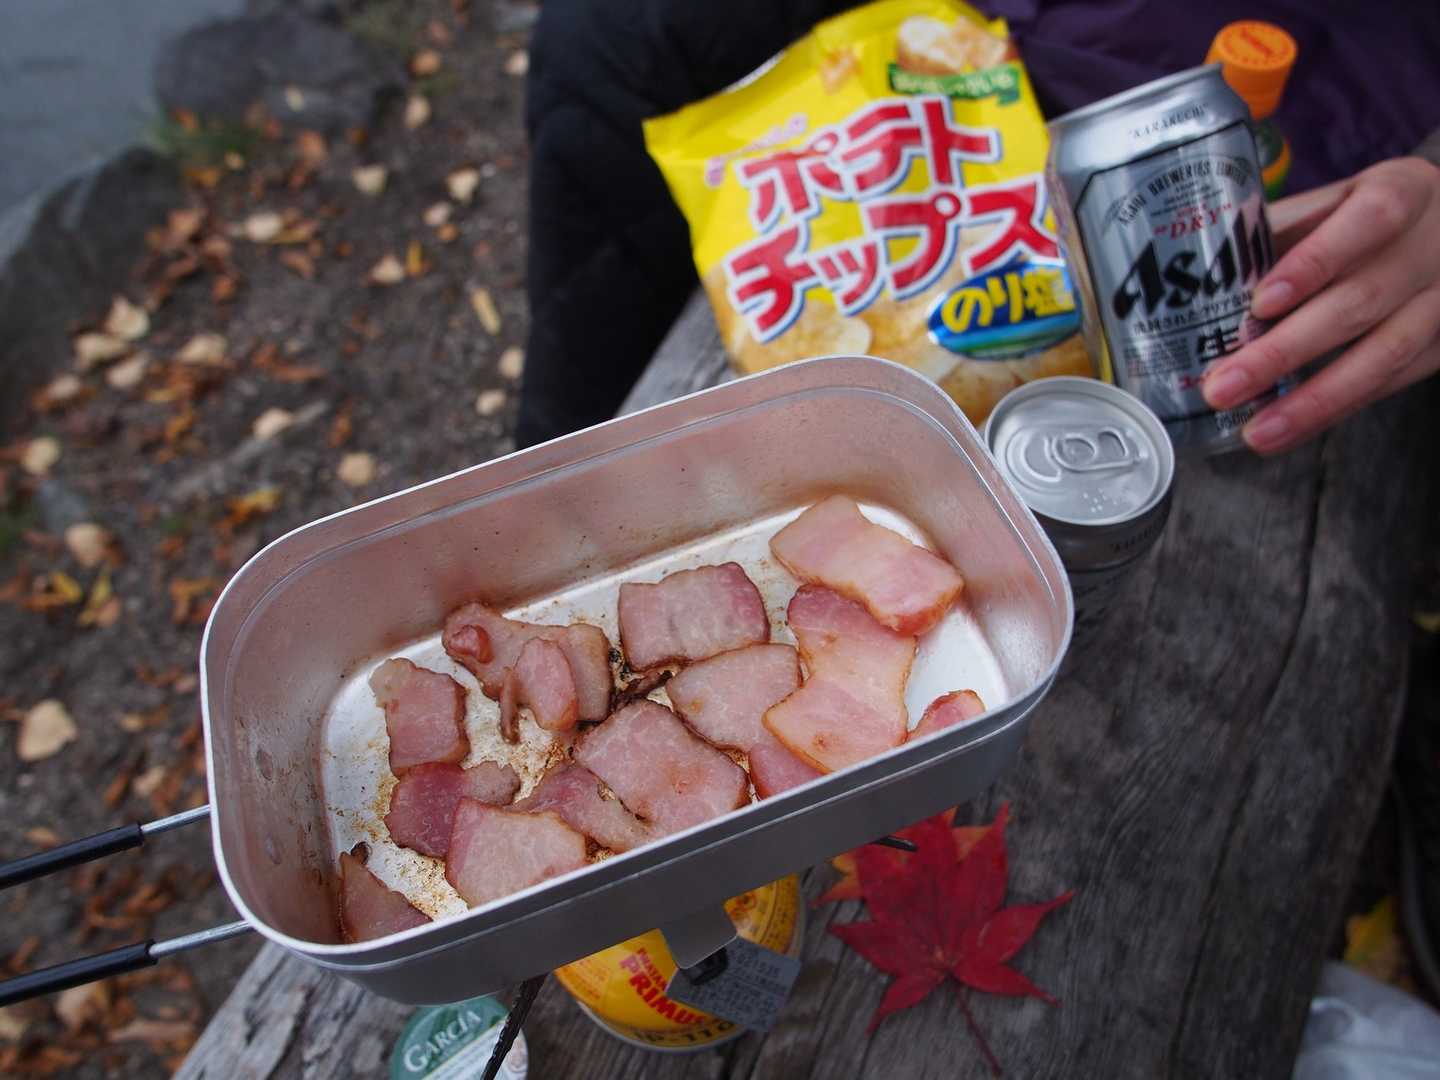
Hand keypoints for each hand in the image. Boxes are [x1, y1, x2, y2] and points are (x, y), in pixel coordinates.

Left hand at [1201, 156, 1439, 453]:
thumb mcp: (1339, 202)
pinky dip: (1333, 411)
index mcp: (1402, 193)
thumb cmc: (1372, 216)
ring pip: (1380, 356)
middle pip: (1358, 303)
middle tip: (1222, 385)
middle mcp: (1429, 249)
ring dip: (1310, 401)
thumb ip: (1282, 231)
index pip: (1367, 222)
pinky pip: (1388, 385)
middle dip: (1284, 351)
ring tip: (1256, 430)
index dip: (1314, 263)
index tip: (1260, 303)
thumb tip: (1197, 273)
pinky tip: (1287, 431)